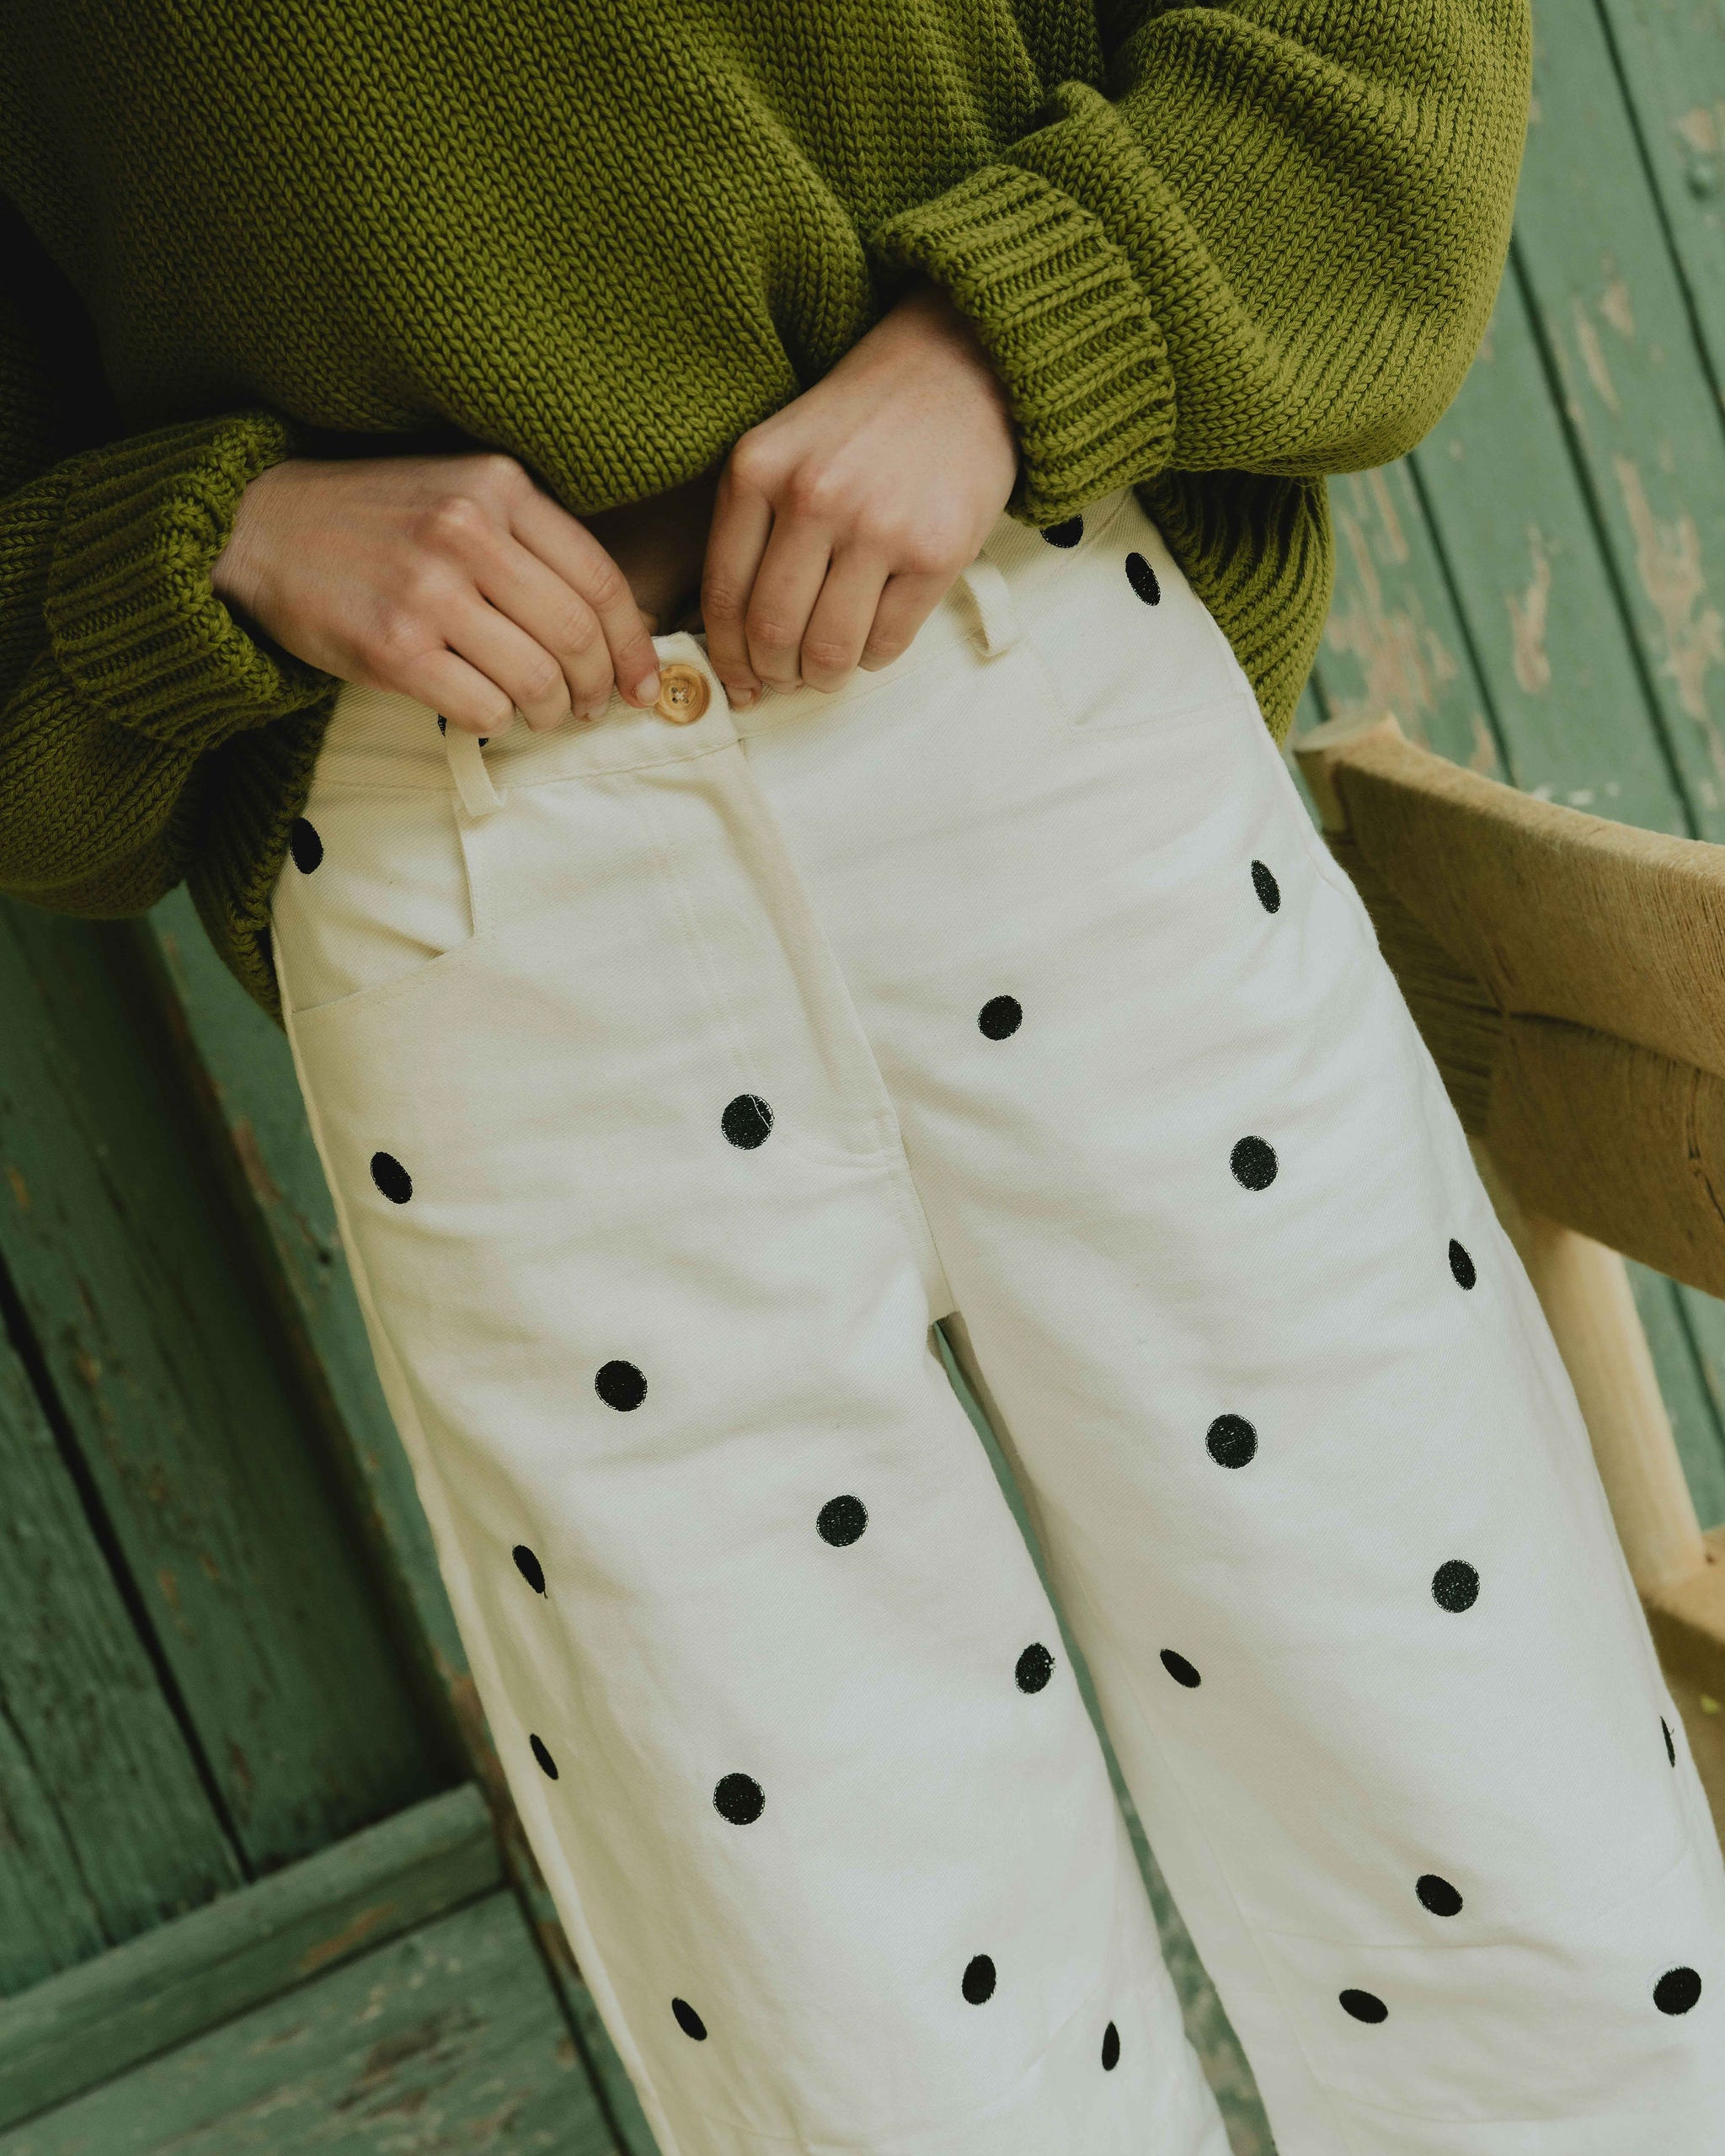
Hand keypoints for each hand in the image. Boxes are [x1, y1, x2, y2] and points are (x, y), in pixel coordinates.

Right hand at [212, 452, 663, 734]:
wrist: (259, 527)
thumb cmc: (374, 521)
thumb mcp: (460, 495)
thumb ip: (532, 542)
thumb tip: (618, 627)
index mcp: (498, 487)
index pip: (601, 580)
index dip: (635, 645)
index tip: (645, 683)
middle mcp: (467, 532)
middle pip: (577, 636)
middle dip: (598, 688)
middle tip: (592, 708)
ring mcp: (428, 591)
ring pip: (537, 679)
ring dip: (551, 713)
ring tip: (543, 715)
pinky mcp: (392, 647)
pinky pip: (483, 708)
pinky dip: (498, 721)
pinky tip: (488, 711)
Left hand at [700, 280, 1019, 707]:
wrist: (959, 369)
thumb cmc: (864, 422)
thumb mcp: (784, 448)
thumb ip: (754, 525)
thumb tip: (735, 642)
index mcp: (757, 470)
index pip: (724, 596)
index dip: (729, 657)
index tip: (739, 682)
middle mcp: (812, 497)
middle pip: (773, 632)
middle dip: (775, 674)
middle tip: (786, 680)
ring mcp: (877, 525)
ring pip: (828, 648)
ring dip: (823, 677)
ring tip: (827, 671)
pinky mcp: (936, 551)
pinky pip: (888, 641)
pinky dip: (873, 657)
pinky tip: (873, 638)